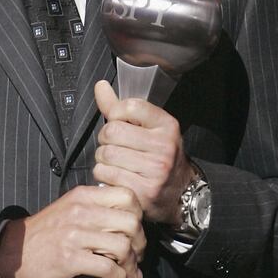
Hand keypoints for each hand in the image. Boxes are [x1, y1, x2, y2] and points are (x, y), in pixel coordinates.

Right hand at [0, 183, 144, 277]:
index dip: (139, 214)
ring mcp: (75, 235)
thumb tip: (128, 221)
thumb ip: (95, 208)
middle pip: (131, 223)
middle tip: (138, 254)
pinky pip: (108, 268)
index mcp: (83, 196)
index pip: (127, 196)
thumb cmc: (44, 232)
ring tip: (130, 271)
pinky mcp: (70, 259)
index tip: (137, 230)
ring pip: (123, 247)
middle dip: (140, 243)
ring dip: (132, 264)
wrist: (12, 250)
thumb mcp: (68, 208)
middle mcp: (81, 212)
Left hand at [93, 79, 194, 226]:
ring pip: (105, 154)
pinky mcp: (144, 190)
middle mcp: (164, 146)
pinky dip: (104, 174)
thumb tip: (100, 86)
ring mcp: (156, 169)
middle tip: (115, 146)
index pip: (128, 106)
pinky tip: (117, 176)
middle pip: (111, 131)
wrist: (177, 191)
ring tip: (116, 162)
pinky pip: (105, 174)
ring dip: (103, 159)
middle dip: (106, 140)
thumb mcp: (146, 128)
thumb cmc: (158, 156)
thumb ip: (120, 108)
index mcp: (166, 125)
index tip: (121, 124)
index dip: (116, 115)